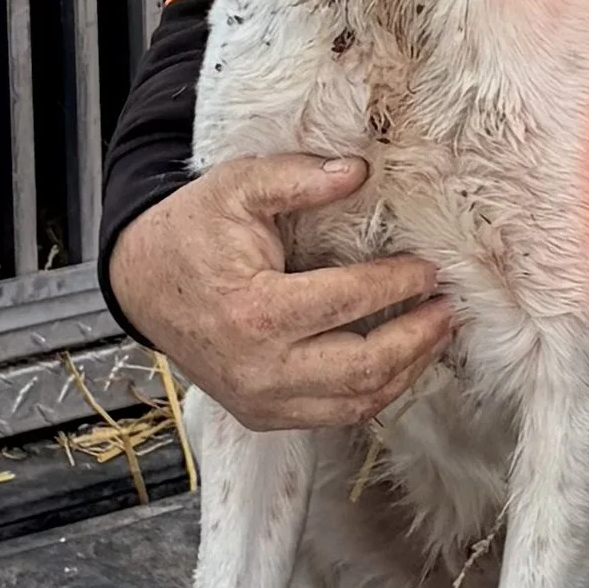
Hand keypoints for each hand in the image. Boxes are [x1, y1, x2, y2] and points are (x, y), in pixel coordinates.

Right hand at [107, 151, 455, 434]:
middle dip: (416, 338)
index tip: (429, 268)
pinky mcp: (263, 415)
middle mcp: (260, 369)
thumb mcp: (237, 188)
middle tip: (448, 309)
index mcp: (255, 313)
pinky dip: (373, 393)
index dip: (396, 284)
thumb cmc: (192, 233)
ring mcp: (261, 400)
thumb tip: (358, 171)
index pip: (347, 303)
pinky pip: (334, 416)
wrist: (141, 284)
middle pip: (363, 366)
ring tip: (435, 335)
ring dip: (405, 370)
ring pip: (355, 402)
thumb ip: (298, 178)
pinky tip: (399, 363)